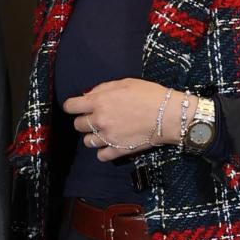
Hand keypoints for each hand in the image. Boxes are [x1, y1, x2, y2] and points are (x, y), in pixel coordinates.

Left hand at [63, 79, 186, 161]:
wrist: (168, 115)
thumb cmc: (149, 95)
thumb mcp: (125, 83)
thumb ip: (102, 89)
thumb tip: (87, 96)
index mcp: (99, 101)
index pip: (70, 106)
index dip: (73, 106)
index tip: (78, 107)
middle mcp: (100, 120)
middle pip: (77, 125)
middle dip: (85, 121)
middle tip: (97, 118)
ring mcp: (108, 137)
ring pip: (87, 142)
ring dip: (94, 136)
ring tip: (106, 132)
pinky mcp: (117, 151)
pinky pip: (100, 156)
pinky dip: (103, 151)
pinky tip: (111, 144)